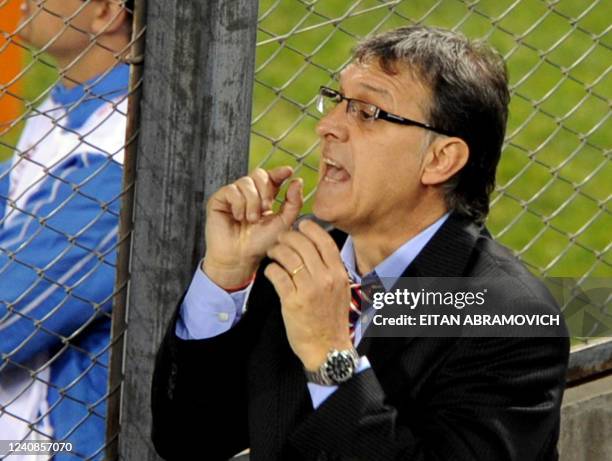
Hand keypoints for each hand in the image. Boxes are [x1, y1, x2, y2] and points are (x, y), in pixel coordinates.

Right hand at [204, 166, 302, 288]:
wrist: (241, 257)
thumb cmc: (261, 243)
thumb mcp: (283, 223)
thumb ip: (293, 203)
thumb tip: (298, 180)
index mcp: (265, 197)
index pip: (272, 177)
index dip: (279, 172)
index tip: (288, 171)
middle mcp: (249, 193)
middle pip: (259, 174)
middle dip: (265, 190)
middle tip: (265, 209)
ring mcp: (234, 195)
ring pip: (246, 182)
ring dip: (252, 201)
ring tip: (251, 219)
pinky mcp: (219, 199)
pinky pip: (232, 190)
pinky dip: (239, 204)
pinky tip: (239, 217)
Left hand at [264, 220, 351, 370]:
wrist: (327, 347)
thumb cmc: (331, 318)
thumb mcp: (341, 289)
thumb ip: (331, 268)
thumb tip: (317, 246)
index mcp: (338, 273)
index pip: (324, 241)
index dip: (310, 228)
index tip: (300, 225)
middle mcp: (325, 278)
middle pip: (303, 244)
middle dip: (288, 237)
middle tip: (280, 239)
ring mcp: (309, 289)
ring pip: (288, 256)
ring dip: (276, 251)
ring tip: (273, 253)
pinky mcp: (292, 301)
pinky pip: (277, 275)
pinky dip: (271, 269)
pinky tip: (271, 271)